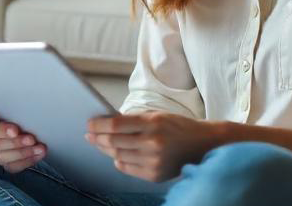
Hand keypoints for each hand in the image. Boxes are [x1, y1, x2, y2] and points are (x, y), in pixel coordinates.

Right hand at [0, 106, 46, 173]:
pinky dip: (26, 161)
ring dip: (21, 152)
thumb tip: (25, 95)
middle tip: (30, 137)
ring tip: (38, 146)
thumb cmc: (27, 111)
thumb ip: (18, 104)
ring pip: (0, 156)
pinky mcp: (6, 163)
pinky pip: (12, 166)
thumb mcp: (23, 105)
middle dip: (12, 140)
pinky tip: (39, 153)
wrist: (38, 126)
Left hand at [85, 112, 218, 181]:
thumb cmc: (178, 127)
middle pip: (114, 142)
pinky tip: (116, 156)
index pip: (116, 125)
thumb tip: (107, 123)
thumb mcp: (157, 115)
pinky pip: (127, 168)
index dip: (98, 125)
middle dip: (97, 138)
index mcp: (152, 123)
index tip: (89, 124)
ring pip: (118, 156)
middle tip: (89, 135)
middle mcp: (152, 143)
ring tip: (100, 144)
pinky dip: (119, 161)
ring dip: (105, 149)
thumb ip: (133, 120)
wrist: (202, 145)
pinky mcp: (154, 175)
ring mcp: (153, 161)